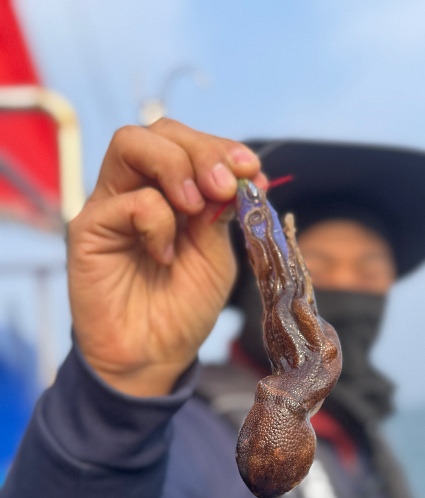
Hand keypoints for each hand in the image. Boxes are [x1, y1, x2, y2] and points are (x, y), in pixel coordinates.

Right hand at [68, 120, 265, 395]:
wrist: (154, 356)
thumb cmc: (183, 308)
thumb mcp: (216, 256)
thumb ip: (221, 214)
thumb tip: (241, 175)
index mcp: (172, 192)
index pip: (189, 143)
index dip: (222, 148)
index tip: (252, 172)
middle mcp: (138, 189)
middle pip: (160, 131)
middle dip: (202, 151)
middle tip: (225, 186)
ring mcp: (112, 206)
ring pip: (131, 144)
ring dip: (176, 166)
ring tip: (197, 205)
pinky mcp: (89, 229)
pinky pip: (126, 200)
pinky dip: (157, 220)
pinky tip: (166, 254)